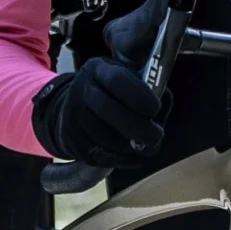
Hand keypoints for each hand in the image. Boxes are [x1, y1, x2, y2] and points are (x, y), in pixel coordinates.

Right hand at [32, 58, 165, 167]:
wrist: (73, 106)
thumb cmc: (112, 91)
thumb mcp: (129, 78)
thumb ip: (150, 91)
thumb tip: (159, 118)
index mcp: (99, 69)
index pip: (118, 81)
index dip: (140, 97)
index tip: (156, 109)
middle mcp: (81, 90)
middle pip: (108, 110)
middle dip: (138, 127)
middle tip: (156, 137)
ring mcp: (72, 115)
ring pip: (104, 137)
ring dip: (130, 147)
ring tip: (143, 146)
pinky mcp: (71, 140)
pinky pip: (98, 155)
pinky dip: (121, 160)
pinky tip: (132, 156)